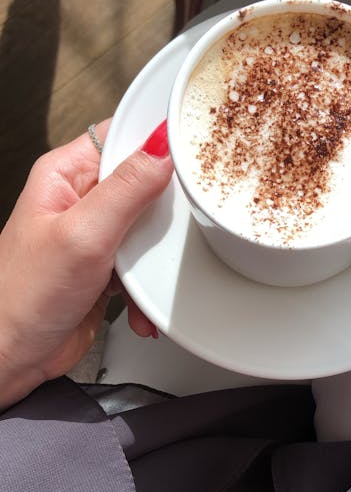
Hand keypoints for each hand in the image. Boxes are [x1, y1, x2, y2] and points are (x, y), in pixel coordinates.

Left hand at [0, 120, 172, 409]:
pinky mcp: (105, 269)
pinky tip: (140, 305)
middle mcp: (79, 201)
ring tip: (148, 275)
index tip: (191, 154)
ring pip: (147, 230)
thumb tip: (161, 147)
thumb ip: (127, 189)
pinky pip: (142, 267)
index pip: (120, 135)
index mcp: (65, 174)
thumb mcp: (83, 234)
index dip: (156, 141)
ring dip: (155, 259)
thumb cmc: (22, 296)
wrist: (12, 356)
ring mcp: (94, 236)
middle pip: (142, 183)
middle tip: (175, 225)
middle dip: (163, 211)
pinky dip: (147, 289)